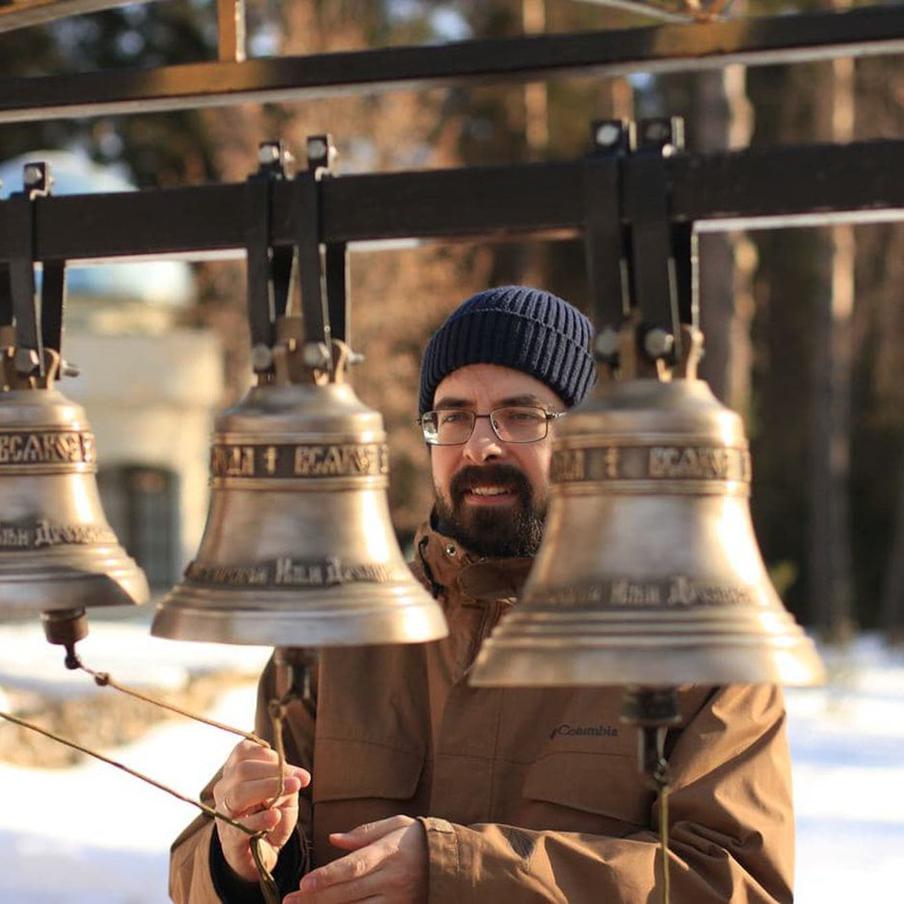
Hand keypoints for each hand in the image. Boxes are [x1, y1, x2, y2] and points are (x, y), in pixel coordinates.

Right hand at [213, 739, 310, 882]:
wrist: (259, 853)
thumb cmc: (269, 813)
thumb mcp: (284, 792)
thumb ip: (290, 780)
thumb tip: (303, 776)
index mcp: (234, 771)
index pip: (244, 751)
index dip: (268, 756)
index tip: (289, 768)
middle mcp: (224, 789)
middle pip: (242, 770)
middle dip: (273, 772)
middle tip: (297, 781)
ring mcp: (223, 813)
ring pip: (238, 794)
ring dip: (268, 788)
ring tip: (292, 789)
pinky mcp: (229, 839)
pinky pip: (240, 826)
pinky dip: (260, 819)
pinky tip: (275, 816)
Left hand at [284, 815, 426, 902]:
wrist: (450, 862)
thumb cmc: (416, 838)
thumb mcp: (394, 825)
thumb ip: (364, 833)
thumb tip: (333, 839)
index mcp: (388, 852)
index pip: (354, 866)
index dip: (328, 876)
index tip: (305, 883)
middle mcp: (391, 879)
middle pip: (348, 892)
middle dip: (316, 898)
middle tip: (290, 900)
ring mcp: (396, 899)